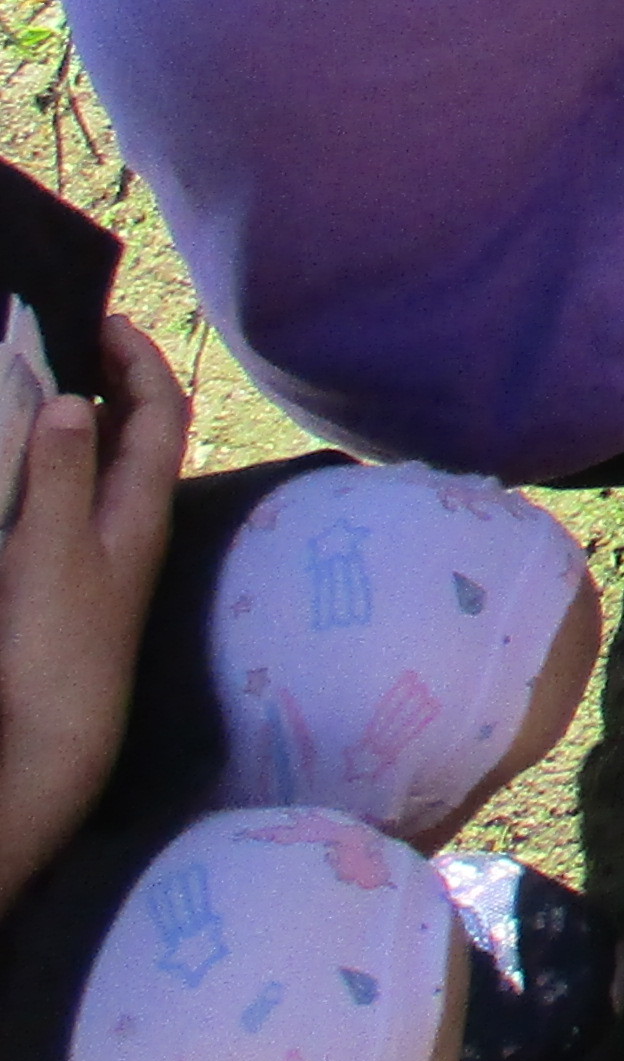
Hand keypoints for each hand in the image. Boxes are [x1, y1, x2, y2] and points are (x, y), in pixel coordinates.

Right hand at [0, 323, 187, 894]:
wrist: (53, 742)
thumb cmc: (56, 649)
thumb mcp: (52, 555)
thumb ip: (63, 478)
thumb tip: (76, 401)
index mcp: (138, 510)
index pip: (158, 414)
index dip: (139, 361)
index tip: (108, 317)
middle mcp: (130, 526)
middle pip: (136, 435)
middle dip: (113, 381)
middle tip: (69, 341)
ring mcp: (102, 554)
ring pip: (104, 468)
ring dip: (84, 422)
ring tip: (43, 387)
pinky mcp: (70, 583)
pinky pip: (74, 502)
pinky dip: (58, 468)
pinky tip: (27, 467)